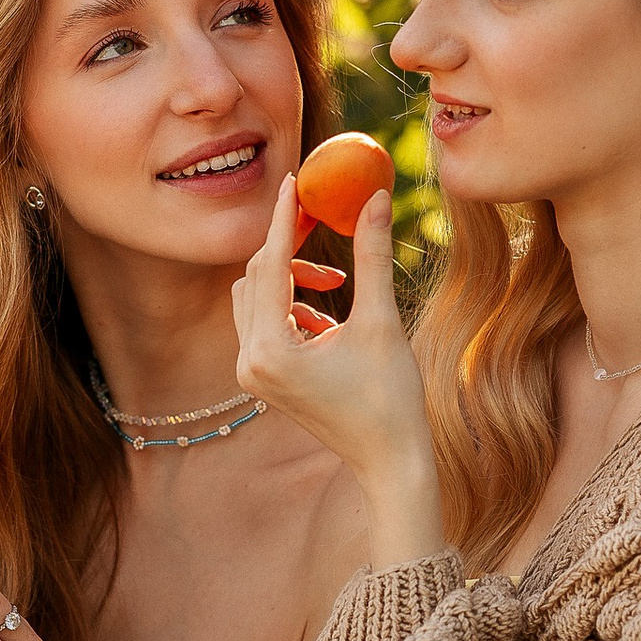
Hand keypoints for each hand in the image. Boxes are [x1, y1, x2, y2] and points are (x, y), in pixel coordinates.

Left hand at [233, 175, 447, 568]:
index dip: (285, 219)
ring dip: (293, 279)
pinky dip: (293, 306)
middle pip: (255, 276)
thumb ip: (372, 255)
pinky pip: (264, 321)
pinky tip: (331, 323)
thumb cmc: (391, 397)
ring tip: (339, 286)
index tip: (295, 180)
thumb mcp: (382, 321)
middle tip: (324, 217)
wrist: (389, 460)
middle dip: (291, 247)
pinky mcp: (261, 377)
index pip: (271, 266)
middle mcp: (248, 362)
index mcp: (270, 351)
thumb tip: (375, 196)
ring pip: (256, 297)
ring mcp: (251, 373)